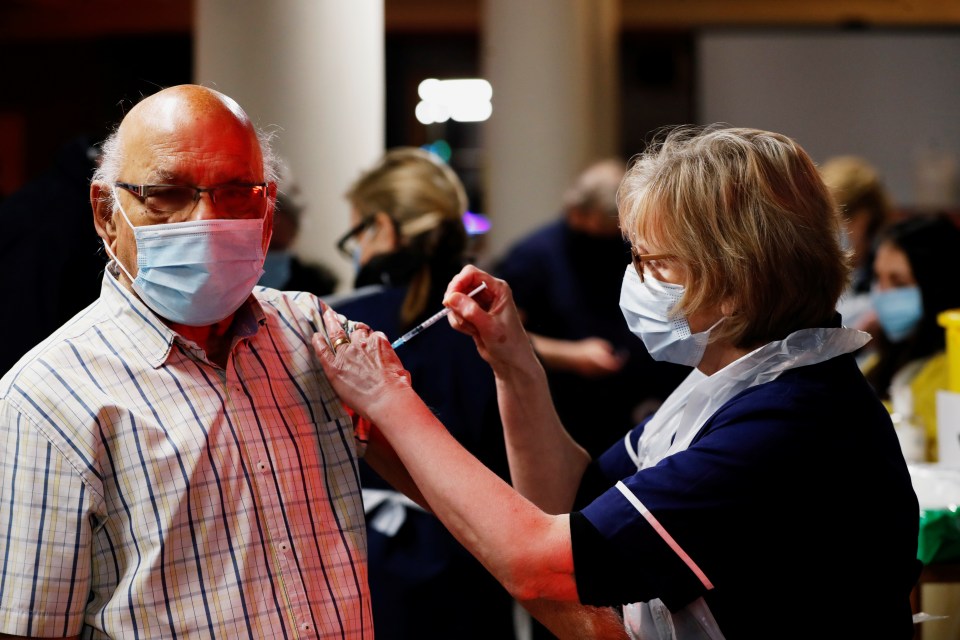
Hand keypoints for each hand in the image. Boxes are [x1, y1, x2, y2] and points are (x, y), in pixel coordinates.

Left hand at [312, 305, 412, 421]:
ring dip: (332, 325)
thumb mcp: (401, 372)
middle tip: (341, 318)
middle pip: (355, 331)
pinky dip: (318, 342)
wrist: (387, 399)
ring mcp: (347, 353)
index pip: (373, 335)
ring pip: (337, 334)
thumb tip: (399, 373)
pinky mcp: (334, 366)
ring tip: (328, 318)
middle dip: (349, 325)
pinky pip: (323, 350)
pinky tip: (315, 336)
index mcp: (379, 343)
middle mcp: (362, 344)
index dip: (369, 337)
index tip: (366, 338)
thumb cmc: (399, 388)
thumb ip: (394, 367)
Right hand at [442, 265, 537, 372]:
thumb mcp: (490, 326)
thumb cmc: (508, 342)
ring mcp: (478, 303)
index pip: (471, 273)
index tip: (449, 298)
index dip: (458, 282)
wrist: (510, 360)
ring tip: (472, 329)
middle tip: (457, 316)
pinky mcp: (472, 314)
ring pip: (455, 300)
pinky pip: (455, 313)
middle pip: (460, 284)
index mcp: (497, 288)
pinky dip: (458, 322)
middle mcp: (488, 292)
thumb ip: (471, 311)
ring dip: (457, 315)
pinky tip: (472, 332)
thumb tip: (451, 298)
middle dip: (455, 301)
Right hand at [536, 336, 626, 376]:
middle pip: (613, 370)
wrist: (571, 358)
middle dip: (616, 364)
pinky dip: (602, 369)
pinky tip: (599, 362)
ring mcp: (596, 375)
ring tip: (608, 359)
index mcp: (607, 364)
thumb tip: (611, 351)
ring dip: (609, 366)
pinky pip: (599, 373)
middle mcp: (603, 372)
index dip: (623, 358)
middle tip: (618, 357)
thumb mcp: (598, 344)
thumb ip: (607, 347)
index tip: (624, 354)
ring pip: (606, 372)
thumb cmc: (585, 350)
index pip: (619, 363)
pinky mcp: (590, 375)